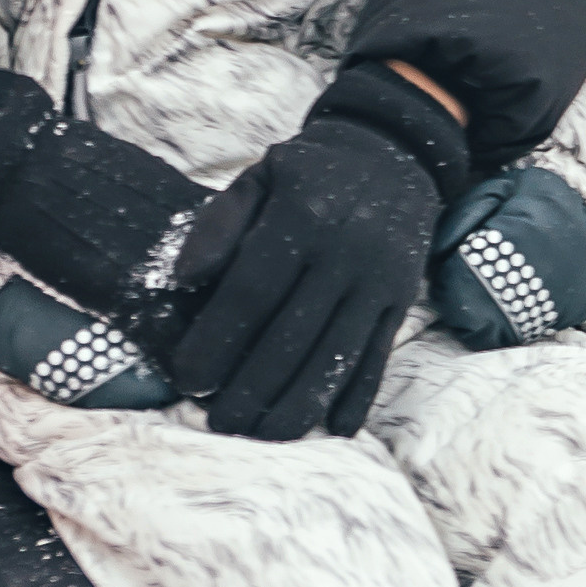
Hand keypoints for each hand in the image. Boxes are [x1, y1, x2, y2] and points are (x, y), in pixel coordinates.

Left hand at [167, 63, 470, 441]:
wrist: (392, 152)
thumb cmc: (309, 172)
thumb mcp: (258, 177)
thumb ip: (218, 226)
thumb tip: (184, 282)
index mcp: (301, 216)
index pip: (251, 294)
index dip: (217, 343)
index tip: (189, 380)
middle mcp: (345, 251)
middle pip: (290, 338)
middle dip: (249, 390)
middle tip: (217, 424)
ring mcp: (379, 279)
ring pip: (335, 359)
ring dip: (296, 406)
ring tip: (260, 434)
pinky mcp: (401, 299)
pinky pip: (377, 358)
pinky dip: (356, 398)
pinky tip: (332, 428)